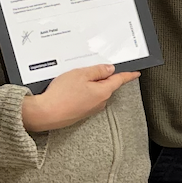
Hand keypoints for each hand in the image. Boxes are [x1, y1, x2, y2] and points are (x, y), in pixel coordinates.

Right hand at [20, 63, 139, 133]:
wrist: (45, 114)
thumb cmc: (62, 94)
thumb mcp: (80, 74)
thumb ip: (97, 71)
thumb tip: (109, 69)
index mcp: (103, 91)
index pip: (119, 80)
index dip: (128, 75)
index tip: (136, 73)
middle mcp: (100, 102)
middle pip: (106, 85)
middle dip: (101, 77)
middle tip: (89, 69)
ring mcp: (90, 109)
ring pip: (95, 92)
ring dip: (89, 85)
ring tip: (73, 80)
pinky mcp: (81, 113)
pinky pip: (85, 99)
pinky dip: (81, 93)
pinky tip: (69, 90)